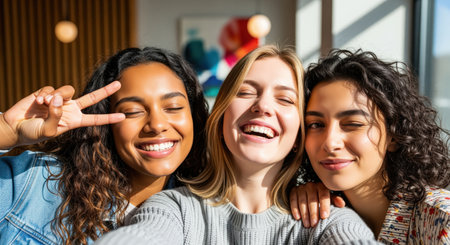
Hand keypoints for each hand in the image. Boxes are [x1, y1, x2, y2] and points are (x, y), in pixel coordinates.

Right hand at [1, 81, 124, 147]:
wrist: (15, 127)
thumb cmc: (33, 133)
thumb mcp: (48, 131)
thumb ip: (56, 116)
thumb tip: (58, 100)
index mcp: (74, 121)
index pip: (95, 119)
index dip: (108, 118)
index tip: (123, 116)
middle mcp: (70, 109)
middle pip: (92, 98)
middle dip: (105, 91)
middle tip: (118, 83)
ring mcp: (59, 100)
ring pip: (68, 91)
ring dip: (57, 97)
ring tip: (44, 105)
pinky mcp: (47, 93)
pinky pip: (51, 89)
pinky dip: (44, 95)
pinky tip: (37, 102)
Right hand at [289, 182, 345, 226]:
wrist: (308, 193)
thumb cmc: (321, 198)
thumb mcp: (329, 199)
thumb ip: (335, 200)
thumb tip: (342, 204)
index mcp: (321, 186)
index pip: (323, 195)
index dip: (324, 206)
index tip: (324, 216)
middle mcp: (311, 185)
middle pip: (312, 200)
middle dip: (313, 213)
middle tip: (314, 224)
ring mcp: (301, 187)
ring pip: (302, 201)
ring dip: (304, 214)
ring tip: (307, 224)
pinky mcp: (293, 191)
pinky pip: (293, 200)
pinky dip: (295, 209)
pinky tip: (297, 218)